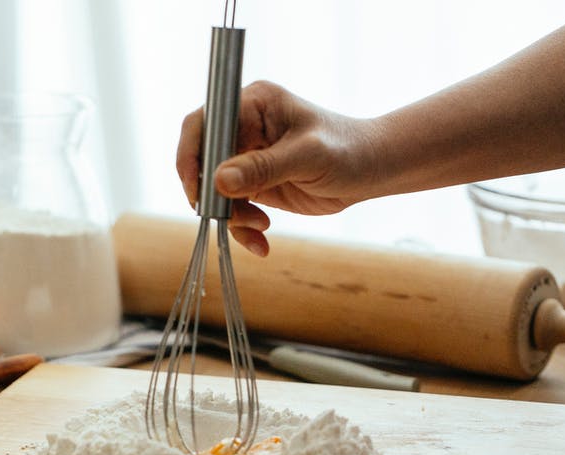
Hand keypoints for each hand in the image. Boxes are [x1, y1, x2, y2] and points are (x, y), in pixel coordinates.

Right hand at [175, 81, 381, 255]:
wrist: (373, 171)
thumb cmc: (349, 150)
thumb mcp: (308, 157)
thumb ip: (263, 167)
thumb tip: (219, 180)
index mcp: (253, 104)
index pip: (205, 124)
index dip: (191, 155)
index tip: (197, 189)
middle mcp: (244, 127)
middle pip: (203, 161)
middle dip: (212, 194)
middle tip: (227, 216)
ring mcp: (246, 157)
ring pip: (215, 190)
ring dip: (231, 216)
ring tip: (259, 228)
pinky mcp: (253, 183)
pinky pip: (233, 208)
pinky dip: (242, 228)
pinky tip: (262, 240)